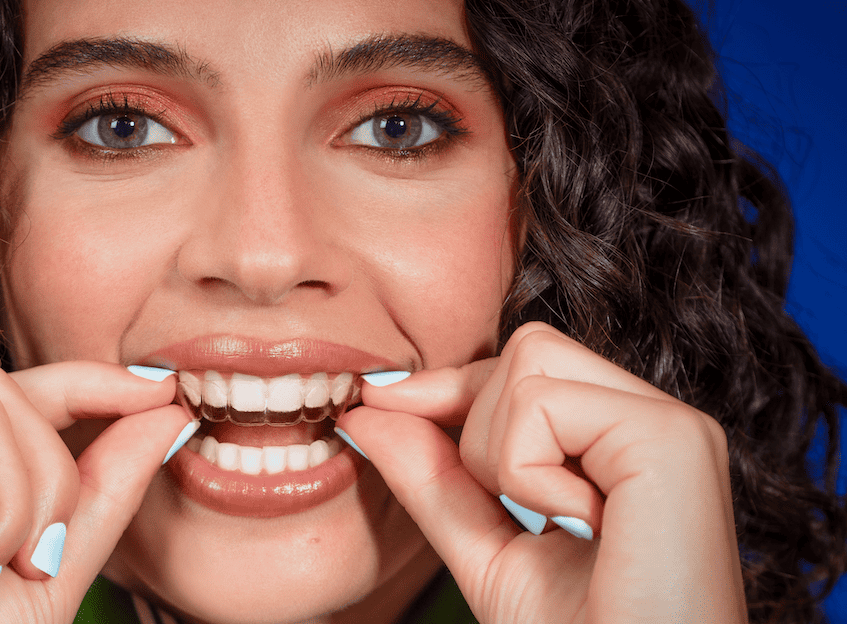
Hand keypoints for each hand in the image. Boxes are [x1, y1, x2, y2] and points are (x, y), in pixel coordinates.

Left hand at [335, 322, 747, 622]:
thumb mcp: (486, 551)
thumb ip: (435, 478)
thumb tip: (369, 412)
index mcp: (625, 442)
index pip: (522, 368)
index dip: (446, 388)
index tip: (377, 406)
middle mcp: (657, 420)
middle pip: (524, 349)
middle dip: (479, 427)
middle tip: (520, 512)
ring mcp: (672, 424)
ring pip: (528, 361)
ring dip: (503, 454)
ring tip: (555, 525)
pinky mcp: (672, 438)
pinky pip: (544, 404)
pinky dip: (526, 472)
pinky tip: (580, 527)